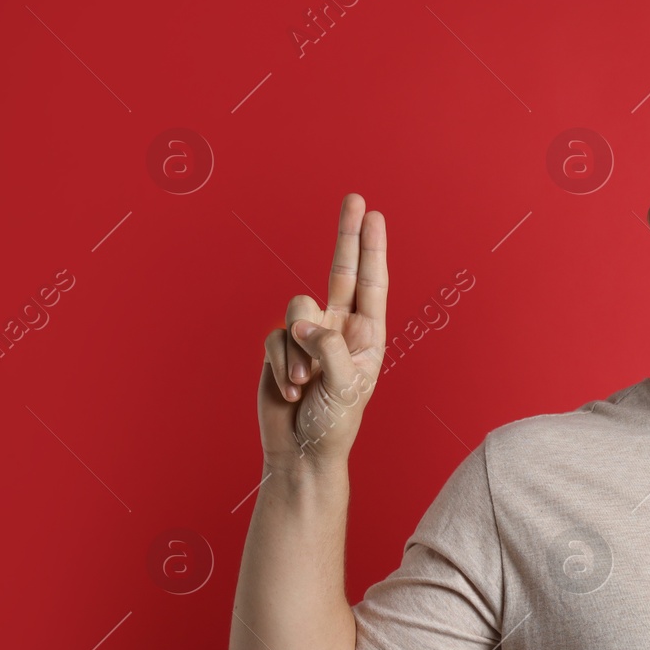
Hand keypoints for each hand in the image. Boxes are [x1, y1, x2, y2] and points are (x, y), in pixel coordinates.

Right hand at [257, 193, 387, 471]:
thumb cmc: (333, 423)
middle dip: (346, 235)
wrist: (300, 451)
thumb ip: (328, 348)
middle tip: (355, 198)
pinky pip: (274, 337)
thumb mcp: (344, 386)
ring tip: (303, 383)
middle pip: (340, 271)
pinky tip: (289, 390)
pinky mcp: (279, 347)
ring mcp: (308, 336)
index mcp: (367, 336)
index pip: (371, 283)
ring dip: (298, 350)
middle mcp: (339, 329)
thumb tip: (302, 322)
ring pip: (297, 310)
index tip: (375, 215)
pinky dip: (279, 363)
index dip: (371, 249)